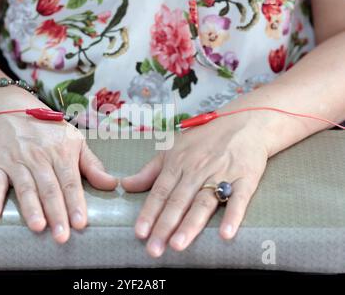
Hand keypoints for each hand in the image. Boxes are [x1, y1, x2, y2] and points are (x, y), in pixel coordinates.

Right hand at [0, 87, 117, 242]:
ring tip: (38, 227)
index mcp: (61, 153)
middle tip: (62, 237)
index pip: (70, 182)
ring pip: (26, 187)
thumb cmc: (48, 130)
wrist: (12, 111)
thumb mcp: (75, 141)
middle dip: (56, 213)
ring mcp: (17, 161)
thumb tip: (112, 184)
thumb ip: (92, 165)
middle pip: (49, 189)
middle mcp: (40, 158)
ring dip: (31, 208)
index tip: (81, 223)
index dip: (75, 203)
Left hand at [121, 113, 269, 256]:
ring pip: (203, 203)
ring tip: (178, 245)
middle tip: (154, 249)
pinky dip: (232, 216)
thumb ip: (150, 171)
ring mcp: (221, 174)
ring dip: (190, 225)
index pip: (160, 192)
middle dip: (165, 226)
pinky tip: (226, 234)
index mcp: (177, 163)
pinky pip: (239, 199)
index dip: (149, 213)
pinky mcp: (246, 178)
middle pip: (178, 201)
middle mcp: (197, 170)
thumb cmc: (205, 138)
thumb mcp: (173, 149)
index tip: (139, 233)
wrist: (244, 122)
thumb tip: (125, 185)